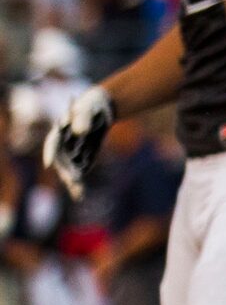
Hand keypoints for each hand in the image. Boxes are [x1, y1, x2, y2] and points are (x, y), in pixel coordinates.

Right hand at [41, 85, 113, 199]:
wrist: (98, 112)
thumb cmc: (90, 107)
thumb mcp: (88, 109)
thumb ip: (83, 118)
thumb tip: (80, 132)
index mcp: (59, 131)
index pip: (53, 143)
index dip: (50, 153)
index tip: (49, 164)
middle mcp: (61, 145)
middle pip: (61, 160)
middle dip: (66, 171)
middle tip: (73, 181)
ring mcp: (69, 154)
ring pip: (68, 170)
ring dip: (72, 182)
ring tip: (78, 193)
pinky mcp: (79, 161)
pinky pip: (77, 174)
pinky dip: (78, 185)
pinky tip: (79, 197)